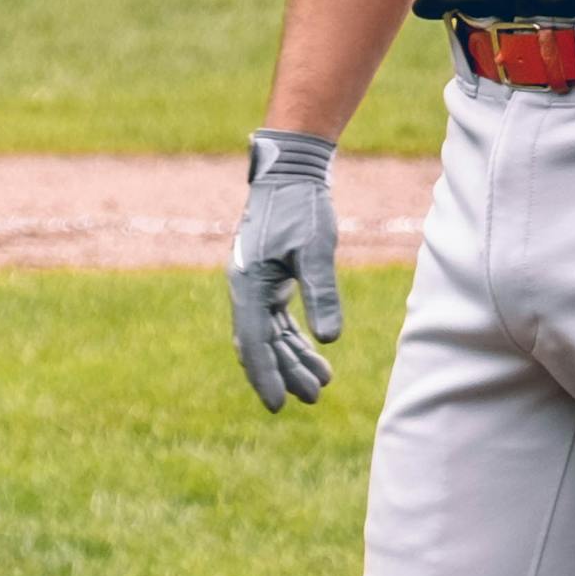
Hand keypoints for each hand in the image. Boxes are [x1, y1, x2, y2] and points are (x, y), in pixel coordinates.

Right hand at [228, 129, 342, 410]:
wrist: (291, 169)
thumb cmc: (302, 206)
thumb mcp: (316, 250)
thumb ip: (322, 293)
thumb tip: (328, 340)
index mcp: (247, 284)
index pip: (253, 342)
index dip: (266, 376)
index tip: (278, 406)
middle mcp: (245, 288)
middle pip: (262, 344)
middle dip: (285, 373)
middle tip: (314, 397)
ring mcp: (255, 283)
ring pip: (271, 333)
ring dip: (292, 358)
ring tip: (321, 384)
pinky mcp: (269, 277)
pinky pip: (277, 318)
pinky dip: (294, 337)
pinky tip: (315, 353)